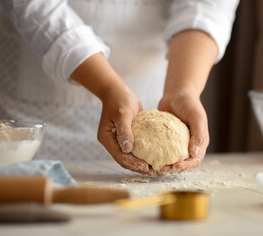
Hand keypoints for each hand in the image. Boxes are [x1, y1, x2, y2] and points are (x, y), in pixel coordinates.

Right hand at [70, 53, 155, 175]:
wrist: (118, 91)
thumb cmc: (120, 100)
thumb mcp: (123, 114)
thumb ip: (125, 131)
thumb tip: (128, 149)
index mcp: (107, 138)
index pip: (120, 156)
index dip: (133, 163)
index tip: (146, 167)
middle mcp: (111, 142)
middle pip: (124, 160)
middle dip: (138, 167)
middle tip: (154, 172)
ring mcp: (118, 141)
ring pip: (129, 157)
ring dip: (141, 163)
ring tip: (155, 169)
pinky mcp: (126, 137)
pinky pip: (134, 150)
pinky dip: (143, 155)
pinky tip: (154, 158)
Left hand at [158, 89, 208, 173]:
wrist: (177, 93)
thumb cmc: (189, 103)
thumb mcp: (196, 117)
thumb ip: (198, 134)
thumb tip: (195, 153)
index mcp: (199, 142)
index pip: (195, 160)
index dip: (186, 166)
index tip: (174, 165)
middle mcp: (189, 145)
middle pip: (183, 163)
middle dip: (173, 169)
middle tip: (161, 169)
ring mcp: (178, 143)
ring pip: (172, 159)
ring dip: (165, 165)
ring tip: (154, 167)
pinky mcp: (167, 140)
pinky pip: (162, 150)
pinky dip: (157, 155)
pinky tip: (147, 156)